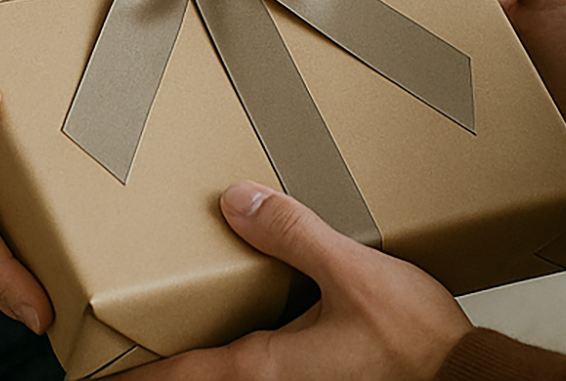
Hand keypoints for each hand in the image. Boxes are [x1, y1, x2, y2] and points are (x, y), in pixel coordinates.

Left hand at [136, 183, 469, 380]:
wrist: (467, 380)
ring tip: (176, 332)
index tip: (98, 373)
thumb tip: (236, 202)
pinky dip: (239, 354)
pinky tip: (251, 321)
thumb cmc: (415, 344)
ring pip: (232, 377)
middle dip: (165, 367)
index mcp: (267, 366)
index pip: (182, 375)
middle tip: (128, 344)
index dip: (136, 375)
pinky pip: (263, 370)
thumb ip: (292, 235)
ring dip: (203, 361)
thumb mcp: (350, 271)